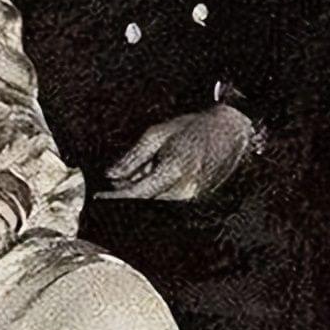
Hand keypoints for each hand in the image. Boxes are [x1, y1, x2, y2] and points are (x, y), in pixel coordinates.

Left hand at [98, 105, 254, 200]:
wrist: (230, 131)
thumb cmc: (194, 128)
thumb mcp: (158, 134)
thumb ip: (133, 157)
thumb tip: (112, 174)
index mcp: (173, 170)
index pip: (137, 193)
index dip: (116, 196)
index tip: (99, 196)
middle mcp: (185, 189)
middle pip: (145, 200)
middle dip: (129, 190)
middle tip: (118, 177)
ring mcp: (193, 196)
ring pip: (156, 201)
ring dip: (143, 189)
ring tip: (144, 167)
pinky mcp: (197, 198)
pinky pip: (169, 199)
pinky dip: (157, 189)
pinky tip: (157, 172)